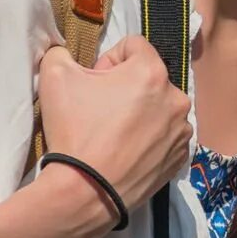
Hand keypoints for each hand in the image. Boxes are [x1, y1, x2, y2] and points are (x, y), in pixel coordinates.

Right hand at [37, 36, 191, 214]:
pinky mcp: (180, 156)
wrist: (87, 192)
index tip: (94, 83)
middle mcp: (177, 98)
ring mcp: (182, 130)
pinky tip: (127, 150)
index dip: (108, 60)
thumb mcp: (55, 77)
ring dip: (140, 112)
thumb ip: (61, 53)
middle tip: (100, 110)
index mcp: (152, 72)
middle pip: (148, 77)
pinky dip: (149, 137)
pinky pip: (165, 135)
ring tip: (114, 134)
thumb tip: (66, 53)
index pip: (133, 45)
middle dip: (125, 87)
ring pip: (159, 106)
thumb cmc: (74, 131)